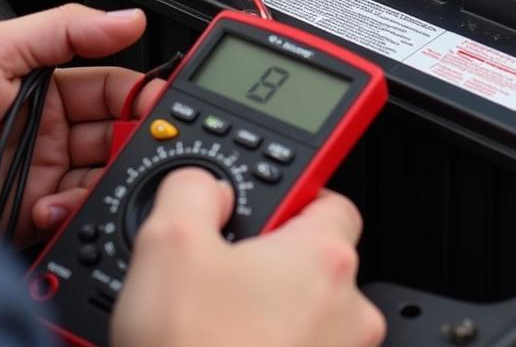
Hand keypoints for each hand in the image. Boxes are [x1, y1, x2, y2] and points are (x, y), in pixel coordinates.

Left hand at [0, 5, 162, 244]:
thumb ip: (64, 29)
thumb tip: (127, 17)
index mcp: (46, 84)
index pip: (112, 88)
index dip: (141, 96)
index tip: (165, 103)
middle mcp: (47, 129)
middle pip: (112, 137)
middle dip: (130, 142)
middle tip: (141, 145)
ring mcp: (37, 174)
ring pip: (97, 180)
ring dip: (103, 180)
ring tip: (89, 175)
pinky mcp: (24, 217)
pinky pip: (68, 218)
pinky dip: (72, 214)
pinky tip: (54, 205)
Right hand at [112, 168, 383, 346]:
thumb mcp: (168, 242)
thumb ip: (192, 187)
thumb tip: (202, 183)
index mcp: (323, 258)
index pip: (326, 195)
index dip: (284, 192)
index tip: (257, 200)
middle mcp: (348, 312)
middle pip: (309, 256)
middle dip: (263, 257)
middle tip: (213, 268)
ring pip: (300, 311)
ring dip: (261, 307)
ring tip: (208, 319)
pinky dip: (263, 345)